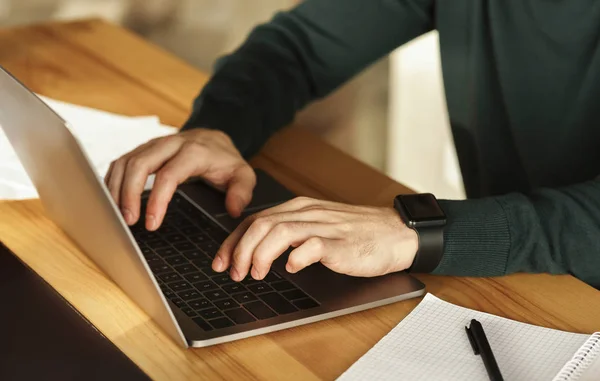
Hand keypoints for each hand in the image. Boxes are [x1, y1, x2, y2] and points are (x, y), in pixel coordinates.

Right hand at [104, 128, 254, 229]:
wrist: (215, 139)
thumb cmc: (226, 161)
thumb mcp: (243, 175)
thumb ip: (242, 192)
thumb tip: (233, 209)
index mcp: (194, 152)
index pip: (168, 175)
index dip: (157, 200)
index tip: (152, 223)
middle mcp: (170, 144)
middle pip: (139, 165)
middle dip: (129, 194)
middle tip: (127, 221)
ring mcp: (154, 145)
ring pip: (126, 161)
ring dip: (117, 188)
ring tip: (117, 215)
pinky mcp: (144, 149)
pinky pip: (122, 161)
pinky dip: (113, 180)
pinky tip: (112, 201)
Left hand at [212, 197, 418, 280]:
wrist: (394, 233)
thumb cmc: (356, 234)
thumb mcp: (316, 227)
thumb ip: (289, 233)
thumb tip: (256, 250)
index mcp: (299, 208)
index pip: (254, 220)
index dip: (232, 241)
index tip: (221, 262)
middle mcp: (307, 213)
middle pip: (261, 224)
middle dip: (240, 250)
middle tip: (235, 273)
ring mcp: (324, 226)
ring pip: (280, 232)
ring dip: (260, 255)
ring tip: (256, 274)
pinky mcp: (340, 243)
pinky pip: (312, 246)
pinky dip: (296, 258)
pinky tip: (291, 269)